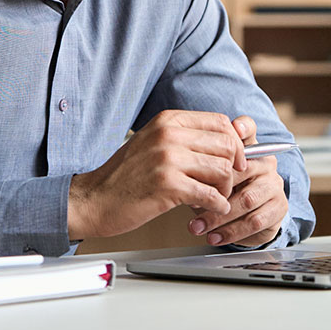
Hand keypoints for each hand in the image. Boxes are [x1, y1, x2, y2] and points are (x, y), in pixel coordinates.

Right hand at [68, 110, 246, 239]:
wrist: (94, 199)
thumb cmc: (125, 175)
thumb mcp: (153, 143)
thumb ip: (185, 138)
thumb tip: (227, 141)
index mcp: (168, 120)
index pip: (221, 123)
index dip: (236, 144)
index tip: (236, 161)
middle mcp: (169, 134)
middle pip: (227, 146)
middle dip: (233, 169)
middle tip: (223, 184)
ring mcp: (168, 158)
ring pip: (223, 170)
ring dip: (224, 190)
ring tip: (212, 198)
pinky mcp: (168, 185)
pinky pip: (211, 195)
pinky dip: (216, 206)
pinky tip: (207, 209)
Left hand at [187, 116, 288, 247]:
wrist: (244, 220)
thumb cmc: (221, 189)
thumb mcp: (208, 175)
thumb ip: (200, 165)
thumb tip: (180, 167)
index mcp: (249, 147)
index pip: (249, 129)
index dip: (243, 127)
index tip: (234, 129)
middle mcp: (265, 162)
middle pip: (242, 170)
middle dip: (214, 188)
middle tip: (192, 200)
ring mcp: (274, 184)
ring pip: (246, 199)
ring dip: (219, 216)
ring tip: (196, 226)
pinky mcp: (278, 208)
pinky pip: (254, 221)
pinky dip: (230, 231)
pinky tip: (214, 236)